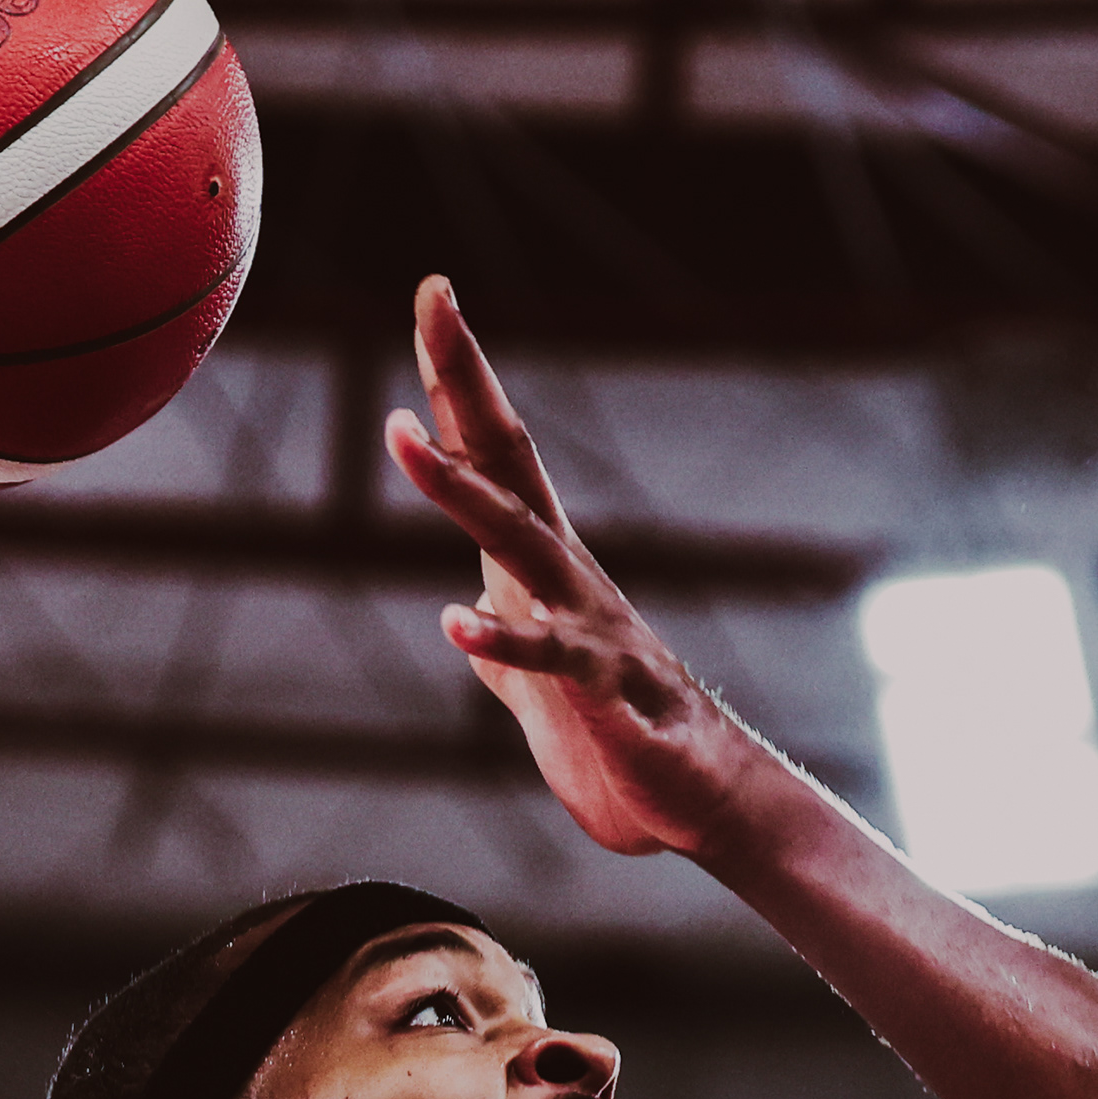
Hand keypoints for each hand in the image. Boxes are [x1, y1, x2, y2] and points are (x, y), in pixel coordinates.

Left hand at [387, 278, 754, 859]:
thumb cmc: (620, 742)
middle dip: (466, 382)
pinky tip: (455, 623)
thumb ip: (504, 650)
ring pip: (517, 541)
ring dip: (457, 488)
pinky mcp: (600, 694)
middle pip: (508, 462)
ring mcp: (587, 628)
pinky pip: (549, 660)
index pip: (497, 456)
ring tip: (399, 436)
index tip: (432, 295)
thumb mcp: (538, 691)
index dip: (459, 381)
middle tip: (433, 301)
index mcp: (545, 569)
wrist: (698, 803)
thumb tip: (474, 622)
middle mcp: (568, 576)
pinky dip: (502, 642)